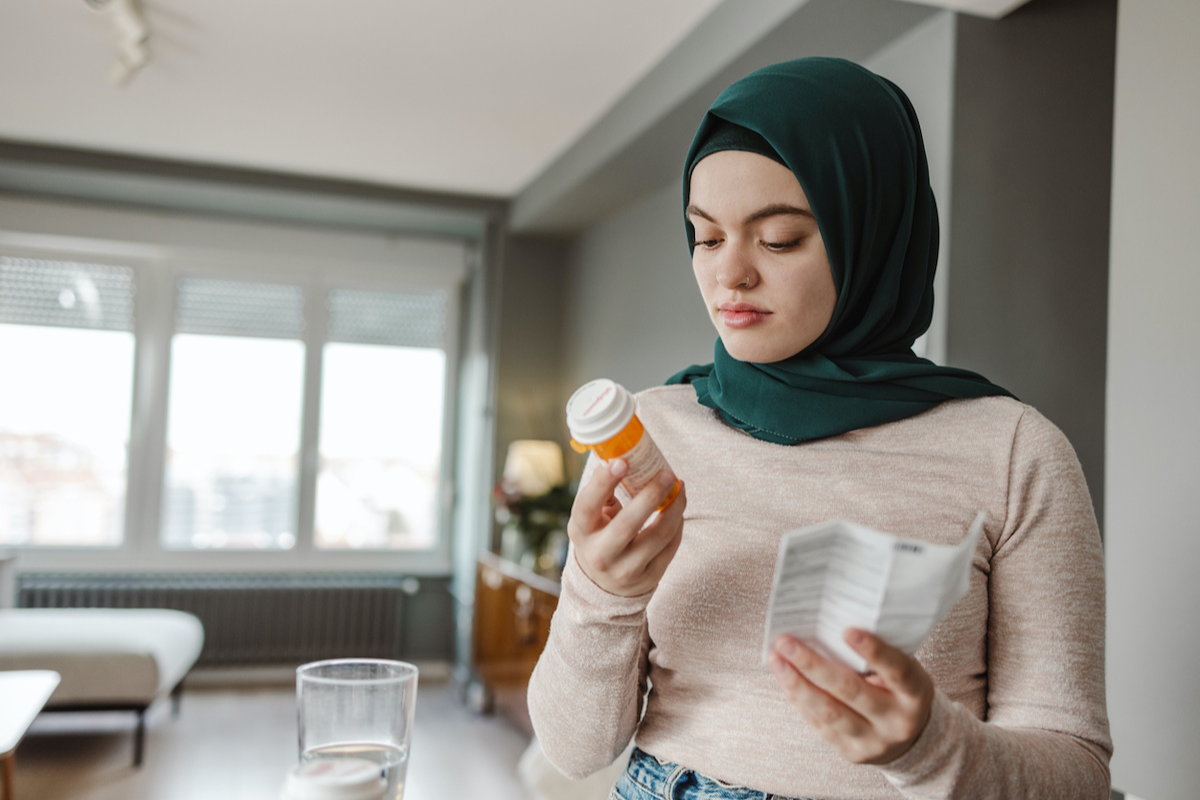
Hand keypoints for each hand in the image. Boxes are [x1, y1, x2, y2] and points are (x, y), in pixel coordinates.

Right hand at [567, 459, 685, 596]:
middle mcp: (600, 555)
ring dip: (674, 508)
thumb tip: (621, 457)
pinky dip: (678, 524)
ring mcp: (625, 570)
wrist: (604, 585)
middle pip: (628, 524)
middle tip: (668, 475)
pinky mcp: (648, 578)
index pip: (587, 506)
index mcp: (581, 532)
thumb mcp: (591, 518)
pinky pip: (670, 547)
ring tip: (680, 488)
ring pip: (658, 536)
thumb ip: (603, 492)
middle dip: (651, 496)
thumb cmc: (599, 536)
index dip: (603, 483)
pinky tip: (678, 508)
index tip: (621, 461)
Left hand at [767, 629, 933, 764]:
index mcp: (916, 694)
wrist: (910, 740)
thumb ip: (878, 653)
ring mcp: (874, 741)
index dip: (874, 651)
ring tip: (775, 659)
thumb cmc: (899, 688)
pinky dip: (798, 698)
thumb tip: (829, 624)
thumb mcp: (904, 669)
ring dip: (796, 683)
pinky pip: (819, 724)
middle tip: (786, 642)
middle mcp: (897, 721)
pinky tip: (784, 678)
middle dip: (813, 664)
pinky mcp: (851, 753)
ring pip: (828, 711)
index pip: (897, 670)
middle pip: (850, 691)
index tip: (847, 630)